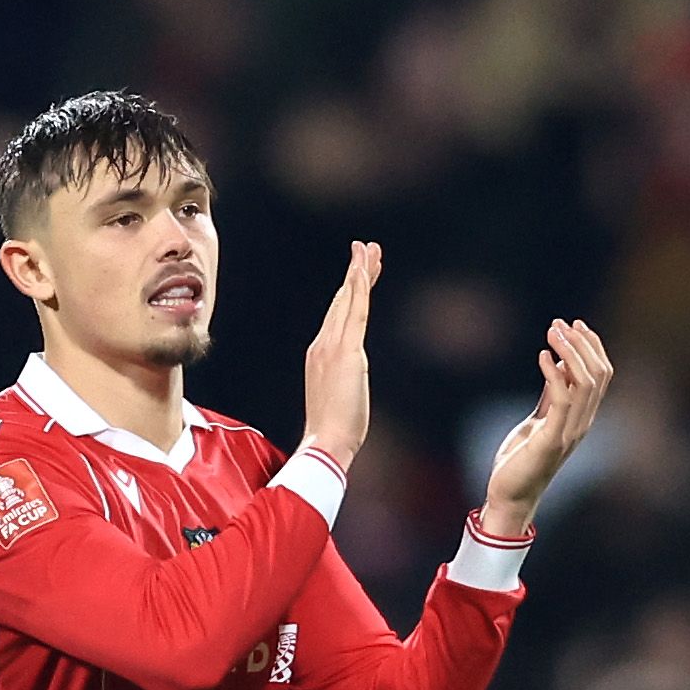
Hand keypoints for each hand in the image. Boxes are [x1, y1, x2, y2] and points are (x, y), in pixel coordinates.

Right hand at [301, 241, 379, 471]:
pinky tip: (363, 270)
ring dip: (359, 271)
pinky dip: (358, 288)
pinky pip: (355, 312)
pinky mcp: (346, 352)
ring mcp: (332, 346)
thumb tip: (348, 383)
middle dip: (355, 272)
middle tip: (365, 247)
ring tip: (369, 248)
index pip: (338, 314)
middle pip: (342, 300)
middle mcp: (322, 344)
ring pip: (348, 300)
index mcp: (320, 354)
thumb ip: (343, 383)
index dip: (349, 290)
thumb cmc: (334, 430)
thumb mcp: (340, 398)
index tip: (359, 272)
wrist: (326, 443)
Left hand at [478, 319, 613, 538]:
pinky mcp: (551, 441)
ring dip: (569, 352)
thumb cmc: (521, 460)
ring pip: (585, 383)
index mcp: (583, 418)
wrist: (509, 495)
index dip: (592, 346)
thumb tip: (559, 361)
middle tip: (558, 324)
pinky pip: (562, 399)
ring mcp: (570, 433)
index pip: (602, 375)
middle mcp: (583, 424)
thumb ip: (552, 394)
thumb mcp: (539, 419)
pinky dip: (554, 373)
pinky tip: (542, 357)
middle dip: (581, 343)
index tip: (573, 325)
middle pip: (598, 374)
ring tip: (551, 333)